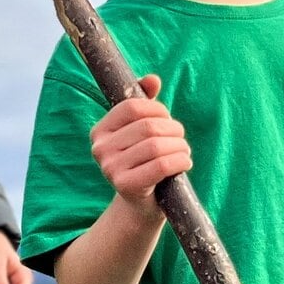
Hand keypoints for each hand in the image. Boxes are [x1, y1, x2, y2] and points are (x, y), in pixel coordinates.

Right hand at [90, 74, 191, 212]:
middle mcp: (100, 149)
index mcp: (100, 131)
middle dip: (173, 130)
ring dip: (180, 147)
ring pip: (157, 146)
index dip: (158, 109)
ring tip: (184, 152)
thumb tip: (152, 79)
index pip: (132, 107)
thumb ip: (146, 103)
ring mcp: (110, 168)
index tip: (167, 120)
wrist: (142, 203)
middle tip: (180, 139)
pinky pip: (161, 165)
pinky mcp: (125, 186)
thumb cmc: (144, 161)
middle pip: (148, 127)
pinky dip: (180, 161)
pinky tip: (184, 163)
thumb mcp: (143, 132)